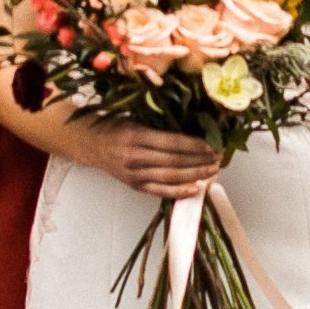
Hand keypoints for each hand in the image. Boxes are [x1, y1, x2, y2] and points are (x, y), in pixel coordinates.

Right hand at [74, 121, 221, 193]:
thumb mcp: (135, 116)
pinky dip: (179, 192)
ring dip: (194, 175)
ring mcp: (133, 174)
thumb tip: (193, 123)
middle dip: (199, 161)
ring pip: (170, 177)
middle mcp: (133, 156)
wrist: (90, 144)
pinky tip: (195, 189)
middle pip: (174, 162)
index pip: (171, 143)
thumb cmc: (115, 126)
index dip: (194, 145)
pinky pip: (159, 191)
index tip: (211, 145)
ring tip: (213, 171)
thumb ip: (158, 122)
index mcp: (135, 135)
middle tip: (218, 158)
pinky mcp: (134, 185)